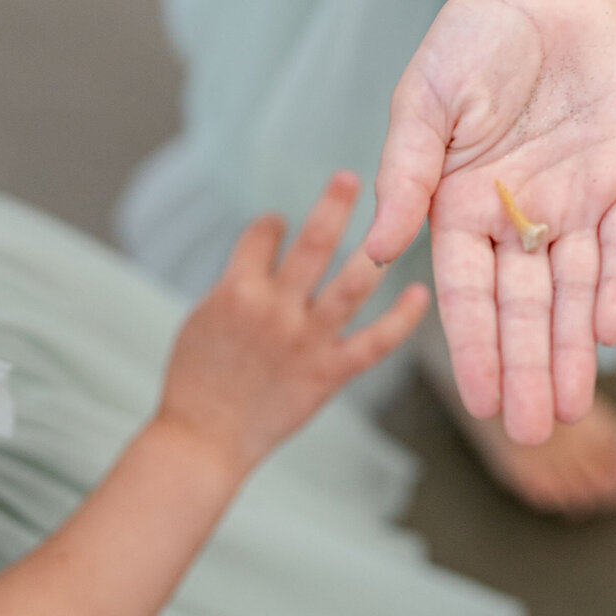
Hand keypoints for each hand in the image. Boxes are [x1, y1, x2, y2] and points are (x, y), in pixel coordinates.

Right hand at [159, 172, 429, 472]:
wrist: (203, 439)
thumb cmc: (195, 378)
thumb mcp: (201, 318)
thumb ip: (237, 283)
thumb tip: (266, 252)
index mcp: (236, 291)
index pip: (262, 233)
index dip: (271, 223)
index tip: (278, 223)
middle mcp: (275, 309)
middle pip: (312, 243)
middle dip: (332, 204)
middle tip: (349, 176)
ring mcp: (306, 340)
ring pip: (351, 285)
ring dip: (375, 250)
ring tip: (399, 221)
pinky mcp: (329, 373)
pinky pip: (374, 342)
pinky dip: (401, 319)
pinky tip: (420, 296)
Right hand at [365, 0, 615, 444]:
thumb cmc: (467, 43)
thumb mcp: (423, 102)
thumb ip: (406, 172)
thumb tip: (378, 247)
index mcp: (462, 208)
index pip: (468, 295)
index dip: (476, 347)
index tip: (478, 402)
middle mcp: (520, 218)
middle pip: (525, 308)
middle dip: (528, 369)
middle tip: (532, 431)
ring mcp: (577, 201)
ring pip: (576, 291)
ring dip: (573, 350)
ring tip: (572, 408)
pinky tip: (611, 334)